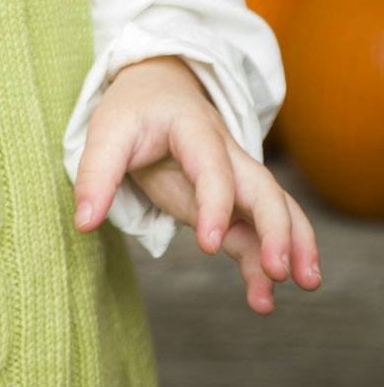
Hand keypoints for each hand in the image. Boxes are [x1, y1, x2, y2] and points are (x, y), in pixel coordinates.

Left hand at [72, 55, 322, 313]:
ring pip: (275, 208)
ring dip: (293, 244)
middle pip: (263, 188)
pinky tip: (263, 297)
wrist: (156, 89)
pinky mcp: (229, 203)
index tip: (210, 245)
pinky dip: (263, 261)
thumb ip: (94, 175)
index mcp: (194, 130)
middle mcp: (226, 153)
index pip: (213, 167)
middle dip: (278, 227)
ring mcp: (233, 179)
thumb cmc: (133, 110)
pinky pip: (254, 232)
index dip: (215, 203)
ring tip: (304, 285)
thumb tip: (83, 224)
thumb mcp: (107, 131)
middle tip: (279, 269)